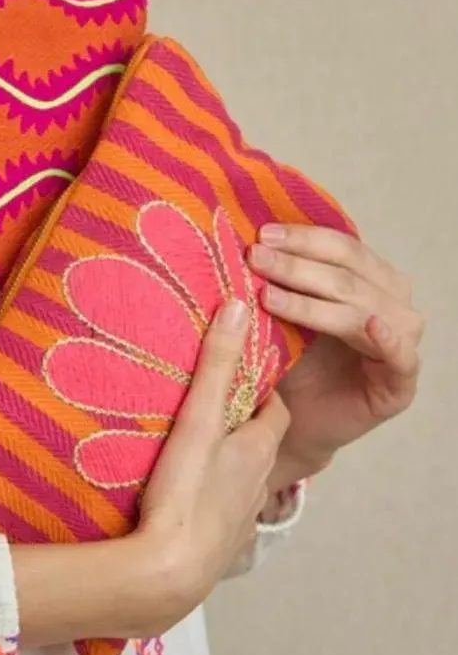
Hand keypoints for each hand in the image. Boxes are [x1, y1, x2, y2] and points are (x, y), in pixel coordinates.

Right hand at [135, 299, 291, 618]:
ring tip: (195, 444)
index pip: (276, 408)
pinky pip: (219, 513)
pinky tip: (183, 495)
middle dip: (243, 423)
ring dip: (226, 461)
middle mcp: (257, 483)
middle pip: (259, 443)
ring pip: (240, 479)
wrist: (168, 574)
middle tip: (214, 402)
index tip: (243, 370)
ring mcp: (238, 518)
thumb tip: (239, 306)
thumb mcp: (200, 418)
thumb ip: (217, 363)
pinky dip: (209, 498)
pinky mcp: (217, 546)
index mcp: (258, 449)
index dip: (262, 388)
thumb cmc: (185, 493)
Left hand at [248, 225, 423, 474]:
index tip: (263, 234)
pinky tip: (369, 325)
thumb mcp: (284, 309)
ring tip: (267, 296)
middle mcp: (393, 305)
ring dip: (312, 300)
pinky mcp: (401, 384)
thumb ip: (282, 276)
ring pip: (362, 309)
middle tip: (256, 258)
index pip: (344, 248)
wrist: (292, 420)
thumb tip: (252, 238)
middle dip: (298, 265)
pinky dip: (388, 339)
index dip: (305, 239)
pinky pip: (402, 356)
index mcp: (372, 279)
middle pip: (349, 275)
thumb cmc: (291, 360)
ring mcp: (402, 343)